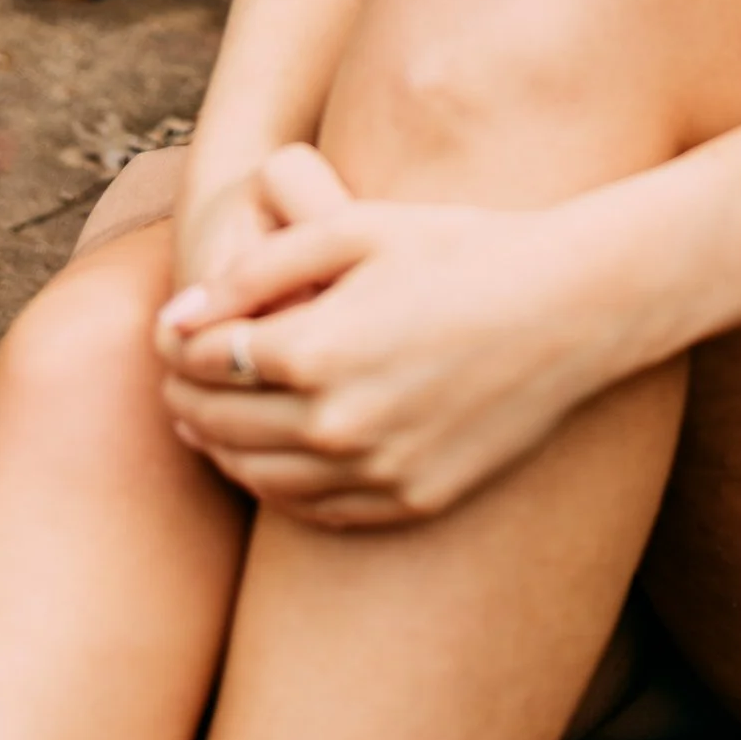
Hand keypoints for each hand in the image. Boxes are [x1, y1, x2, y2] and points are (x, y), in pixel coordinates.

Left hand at [155, 146, 645, 529]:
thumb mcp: (354, 228)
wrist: (569, 305)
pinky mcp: (413, 499)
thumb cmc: (460, 248)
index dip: (178, 347)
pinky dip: (276, 489)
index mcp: (317, 349)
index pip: (206, 362)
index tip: (172, 333)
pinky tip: (270, 461)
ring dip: (220, 450)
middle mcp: (338, 424)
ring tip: (207, 421)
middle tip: (176, 379)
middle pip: (222, 425)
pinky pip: (316, 511)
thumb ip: (257, 270)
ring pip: (260, 478)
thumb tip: (179, 317)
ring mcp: (378, 471)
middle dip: (186, 398)